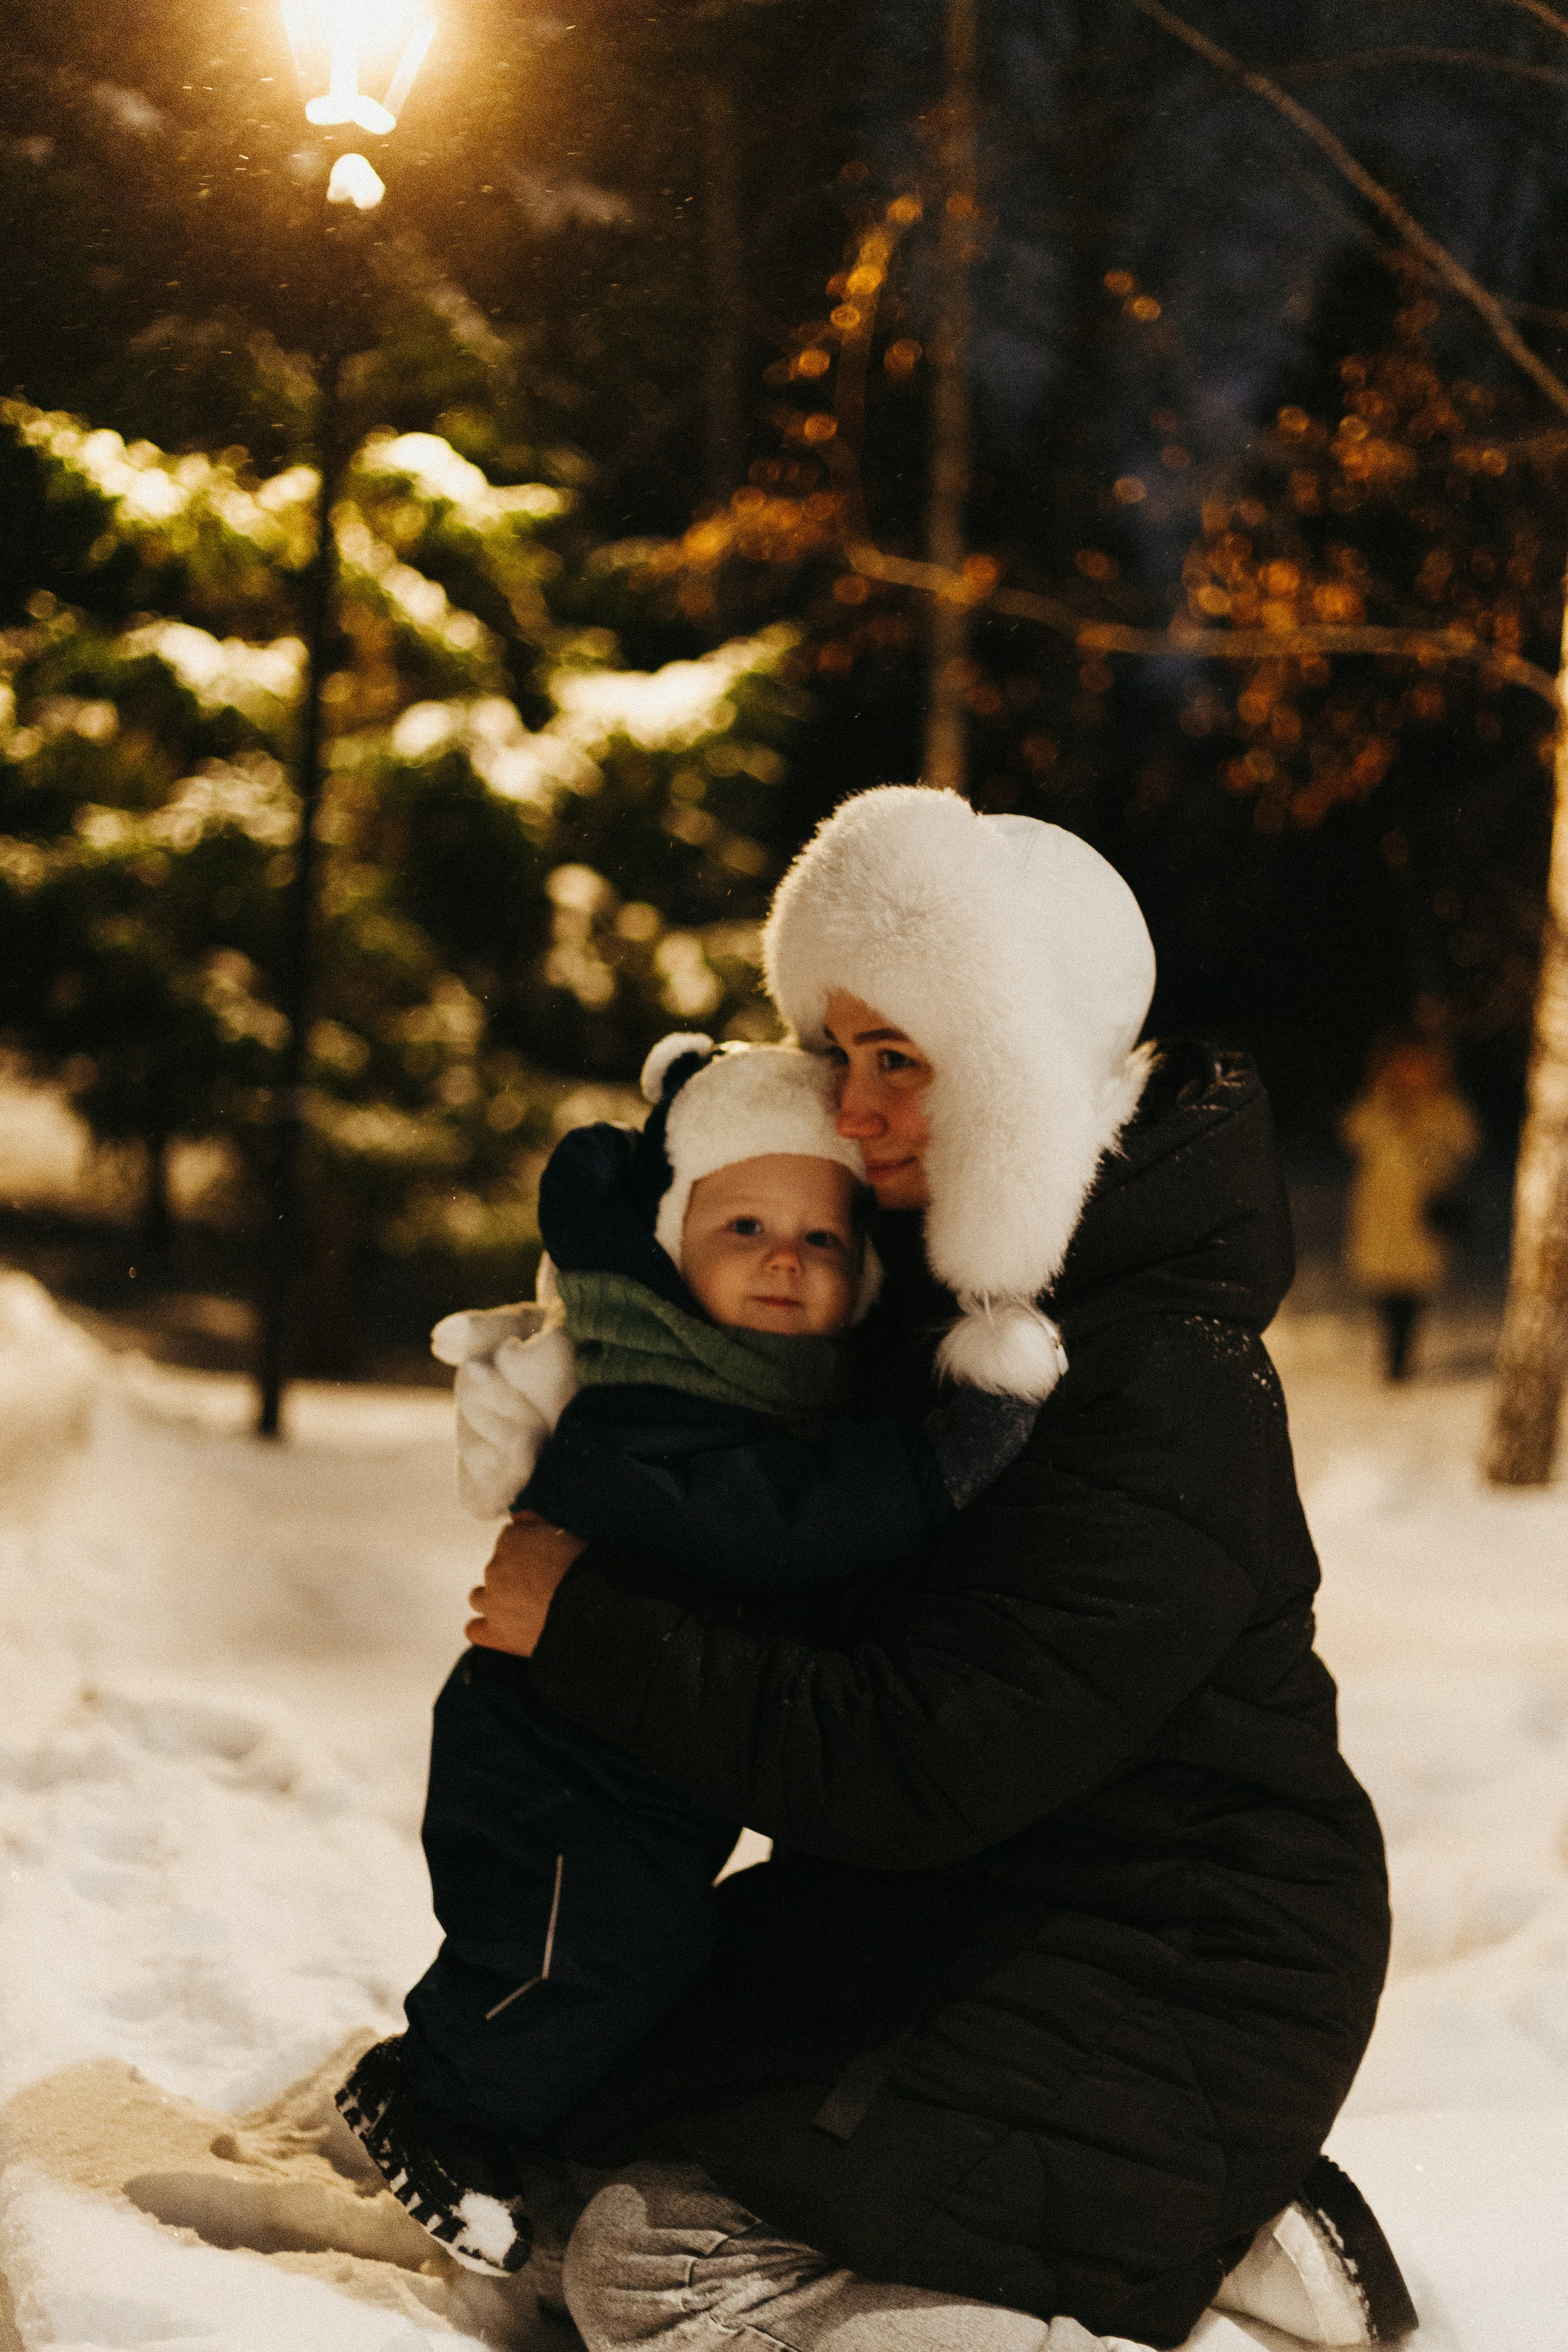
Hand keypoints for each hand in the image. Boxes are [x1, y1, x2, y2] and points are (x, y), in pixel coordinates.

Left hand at [466, 1511, 586, 1656]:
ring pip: (479, 1597)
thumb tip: (516, 1516)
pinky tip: (502, 1629)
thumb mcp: (562, 1534)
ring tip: (522, 1607)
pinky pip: (474, 1629)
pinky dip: (484, 1629)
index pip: (509, 1541)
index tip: (539, 1561)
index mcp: (512, 1539)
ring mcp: (491, 1601)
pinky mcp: (495, 1631)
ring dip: (494, 1600)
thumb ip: (533, 1523)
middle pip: (495, 1569)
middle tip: (538, 1587)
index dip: (525, 1553)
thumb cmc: (581, 1570)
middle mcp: (495, 1568)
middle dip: (512, 1577)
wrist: (584, 1607)